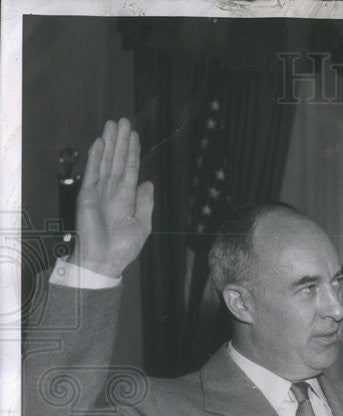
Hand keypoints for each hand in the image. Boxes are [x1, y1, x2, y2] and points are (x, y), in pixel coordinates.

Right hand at [70, 118, 153, 276]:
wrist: (104, 260)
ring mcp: (99, 191)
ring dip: (109, 143)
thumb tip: (148, 182)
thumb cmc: (123, 247)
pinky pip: (93, 172)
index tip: (133, 134)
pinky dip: (96, 157)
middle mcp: (113, 190)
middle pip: (117, 160)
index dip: (132, 151)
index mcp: (127, 197)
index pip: (130, 168)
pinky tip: (100, 143)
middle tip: (122, 120)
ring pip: (106, 161)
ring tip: (113, 124)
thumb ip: (145, 203)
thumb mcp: (142, 225)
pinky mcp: (88, 195)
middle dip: (120, 140)